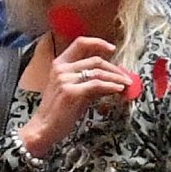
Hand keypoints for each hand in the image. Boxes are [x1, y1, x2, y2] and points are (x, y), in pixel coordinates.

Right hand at [19, 34, 136, 155]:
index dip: (98, 43)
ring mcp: (65, 80)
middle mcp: (61, 69)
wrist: (44, 128)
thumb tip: (112, 80)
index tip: (112, 49)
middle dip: (114, 68)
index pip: (80, 43)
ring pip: (98, 72)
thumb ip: (90, 82)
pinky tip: (118, 89)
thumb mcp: (74, 91)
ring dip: (116, 78)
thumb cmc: (58, 111)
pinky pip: (97, 85)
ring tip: (126, 84)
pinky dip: (111, 86)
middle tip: (125, 76)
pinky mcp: (71, 92)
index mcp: (60, 64)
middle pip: (95, 60)